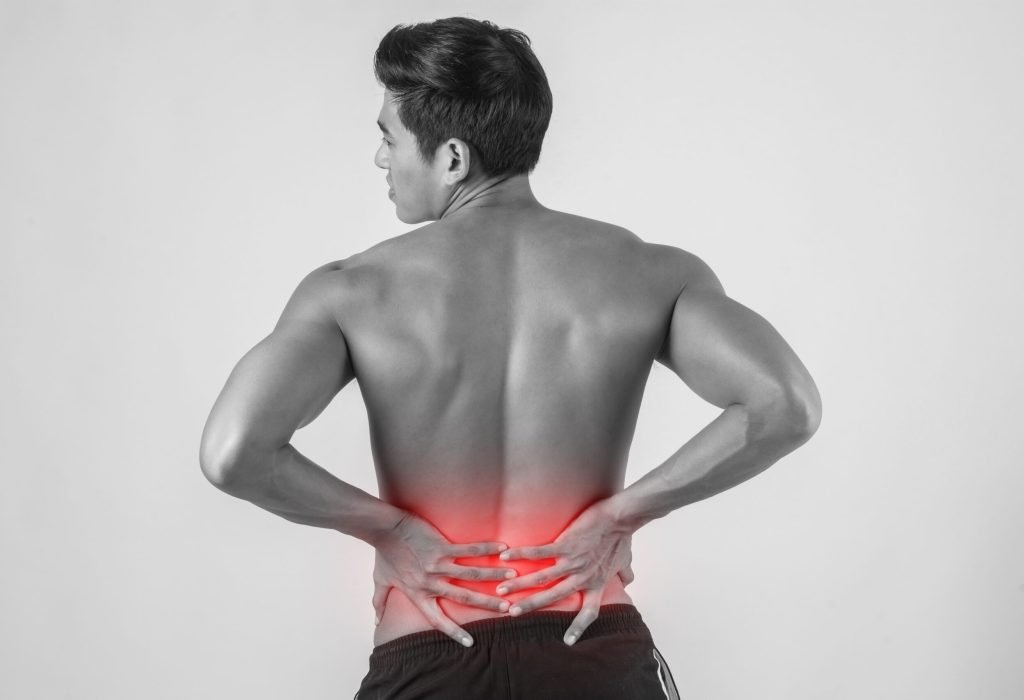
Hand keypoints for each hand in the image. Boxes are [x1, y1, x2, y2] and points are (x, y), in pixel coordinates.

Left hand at [371, 511, 514, 646]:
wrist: (384, 529)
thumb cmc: (384, 553)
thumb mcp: (381, 581)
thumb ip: (380, 602)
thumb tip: (376, 622)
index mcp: (418, 594)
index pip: (438, 620)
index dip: (454, 632)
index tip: (471, 643)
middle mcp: (430, 583)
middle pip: (465, 597)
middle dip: (488, 604)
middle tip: (508, 608)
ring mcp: (437, 565)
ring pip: (472, 574)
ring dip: (494, 576)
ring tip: (513, 577)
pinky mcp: (441, 547)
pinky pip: (468, 550)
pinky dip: (486, 550)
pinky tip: (502, 549)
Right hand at [496, 499, 634, 645]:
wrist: (620, 517)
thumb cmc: (622, 536)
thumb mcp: (625, 560)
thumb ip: (625, 573)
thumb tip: (628, 580)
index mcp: (596, 583)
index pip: (589, 612)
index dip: (578, 628)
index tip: (566, 641)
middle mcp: (582, 577)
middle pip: (553, 597)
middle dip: (530, 605)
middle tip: (511, 612)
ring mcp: (572, 562)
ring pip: (541, 578)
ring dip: (519, 584)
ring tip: (501, 589)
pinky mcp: (566, 545)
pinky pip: (540, 553)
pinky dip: (522, 555)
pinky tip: (506, 556)